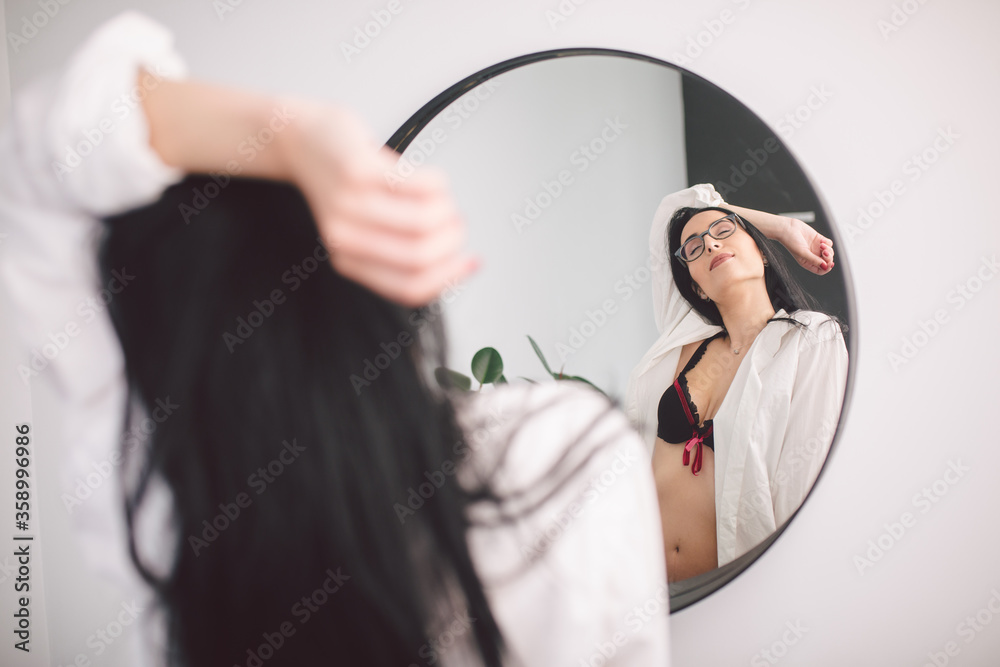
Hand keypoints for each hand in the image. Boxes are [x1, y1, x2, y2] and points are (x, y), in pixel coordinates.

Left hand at [280, 101, 479, 307]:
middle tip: (458, 225)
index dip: (450, 279)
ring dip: (449, 211)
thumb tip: (454, 263)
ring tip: (444, 199)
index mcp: (349, 259)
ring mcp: (351, 203)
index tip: (471, 262)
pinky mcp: (360, 169)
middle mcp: (345, 236)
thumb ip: (396, 249)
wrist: (300, 140)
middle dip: (453, 242)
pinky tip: (434, 180)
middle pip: (421, 257)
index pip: (410, 289)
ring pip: (424, 223)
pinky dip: (440, 184)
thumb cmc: (340, 182)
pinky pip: (421, 185)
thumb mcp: (363, 227)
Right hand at [779, 217, 835, 274]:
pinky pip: (829, 243)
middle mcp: (812, 256)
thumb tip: (825, 266)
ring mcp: (816, 248)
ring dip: (828, 249)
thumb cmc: (790, 241)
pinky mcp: (819, 239)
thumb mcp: (802, 253)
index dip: (826, 268)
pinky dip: (827, 242)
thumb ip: (814, 260)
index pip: (821, 270)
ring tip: (821, 244)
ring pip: (829, 252)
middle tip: (824, 252)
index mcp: (807, 262)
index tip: (828, 263)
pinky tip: (821, 240)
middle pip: (827, 261)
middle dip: (828, 257)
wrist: (788, 228)